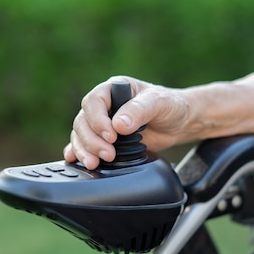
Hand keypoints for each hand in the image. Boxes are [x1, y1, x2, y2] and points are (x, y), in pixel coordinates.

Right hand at [63, 76, 190, 169]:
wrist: (179, 122)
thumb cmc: (170, 106)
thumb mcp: (159, 103)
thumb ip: (139, 111)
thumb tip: (119, 125)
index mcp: (114, 90)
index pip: (94, 102)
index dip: (98, 120)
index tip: (111, 136)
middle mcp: (104, 106)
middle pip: (83, 121)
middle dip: (92, 140)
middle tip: (108, 154)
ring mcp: (103, 124)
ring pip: (81, 135)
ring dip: (85, 150)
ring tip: (95, 163)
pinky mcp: (105, 140)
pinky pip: (83, 145)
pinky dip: (78, 153)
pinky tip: (74, 160)